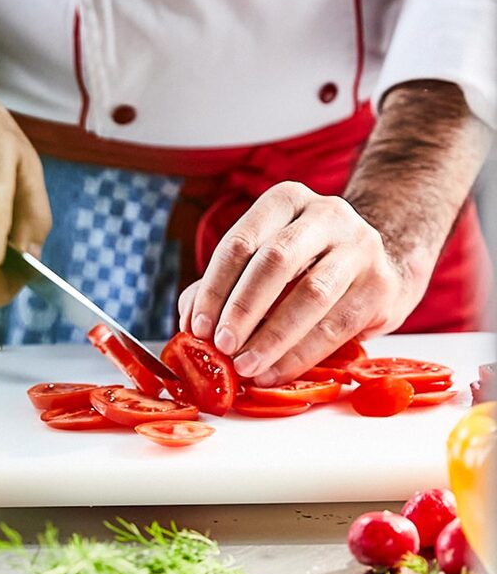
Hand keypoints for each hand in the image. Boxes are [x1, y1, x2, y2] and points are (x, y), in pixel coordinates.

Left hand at [177, 181, 428, 385]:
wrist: (382, 261)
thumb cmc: (305, 264)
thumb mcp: (262, 261)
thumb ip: (223, 285)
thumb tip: (190, 323)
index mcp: (285, 200)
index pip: (240, 242)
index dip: (215, 288)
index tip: (197, 327)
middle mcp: (327, 214)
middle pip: (275, 261)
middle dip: (242, 309)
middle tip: (221, 346)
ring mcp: (361, 246)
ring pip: (311, 294)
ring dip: (272, 337)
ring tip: (246, 366)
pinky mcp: (383, 284)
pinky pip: (336, 325)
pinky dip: (299, 355)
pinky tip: (275, 372)